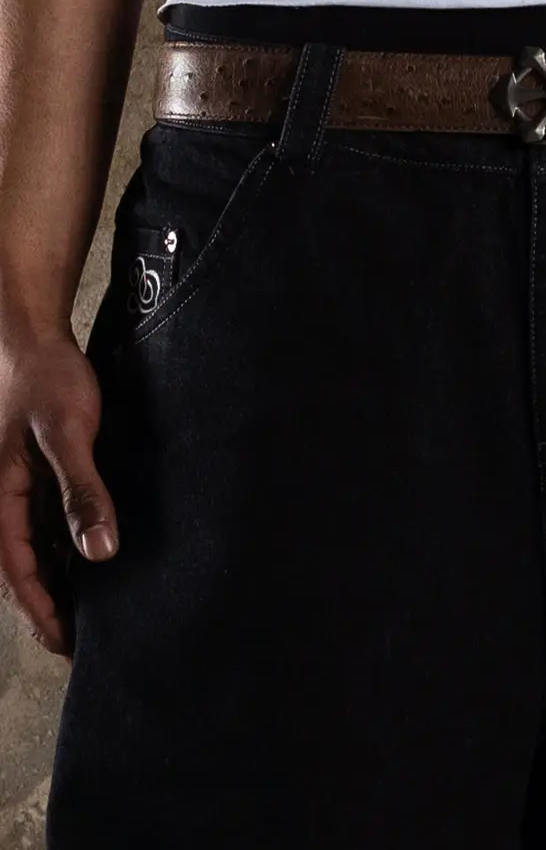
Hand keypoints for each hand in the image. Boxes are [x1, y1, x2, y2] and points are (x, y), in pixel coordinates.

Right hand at [0, 322, 118, 656]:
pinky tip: (94, 559)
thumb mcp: (66, 434)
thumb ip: (81, 490)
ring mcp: (19, 486)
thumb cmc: (44, 380)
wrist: (32, 337)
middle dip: (47, 608)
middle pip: (24, 567)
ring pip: (37, 547)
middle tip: (83, 645)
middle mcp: (3, 499)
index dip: (40, 612)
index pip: (17, 571)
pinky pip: (47, 521)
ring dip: (59, 581)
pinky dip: (66, 547)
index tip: (66, 646)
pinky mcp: (37, 472)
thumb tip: (99, 552)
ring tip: (94, 615)